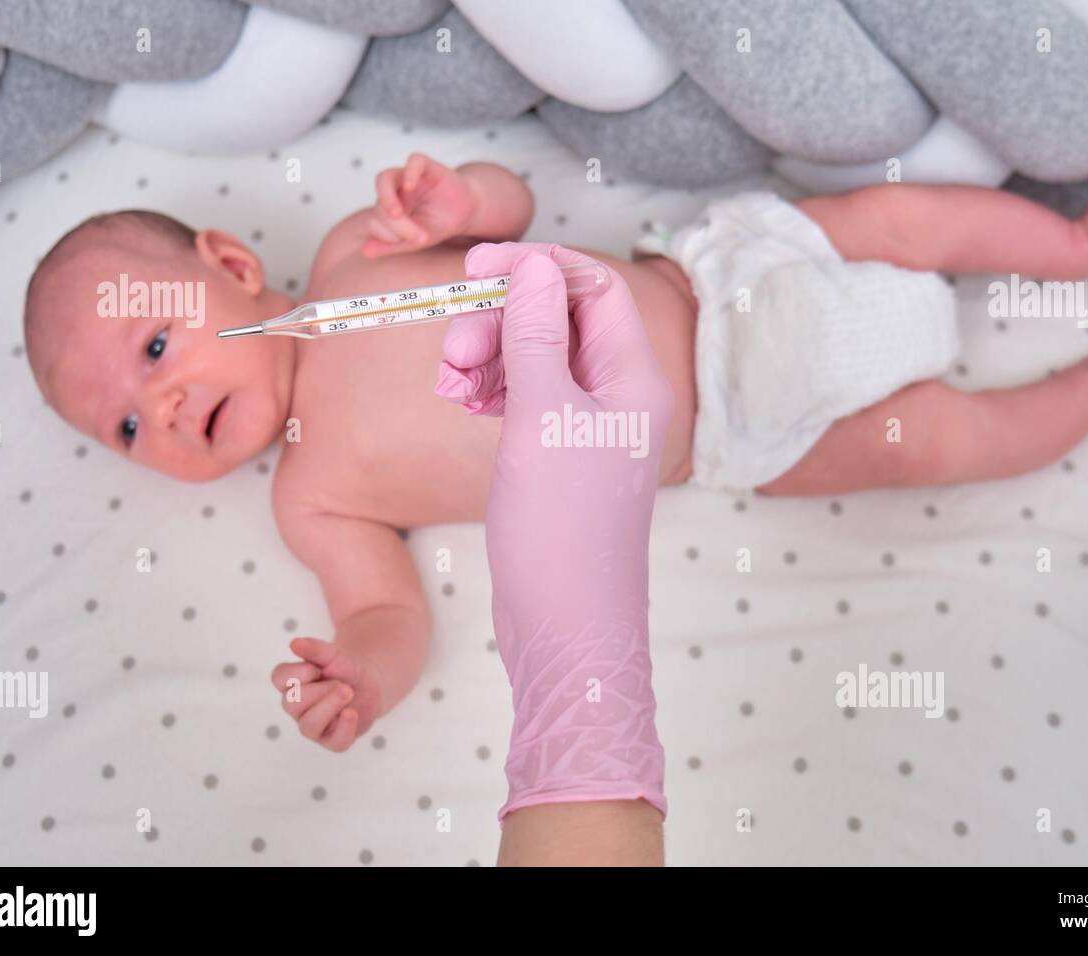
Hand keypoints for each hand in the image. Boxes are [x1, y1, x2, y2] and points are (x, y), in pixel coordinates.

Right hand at [269, 637, 382, 751]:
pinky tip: (352, 713)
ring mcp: (314, 725)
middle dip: (319, 690)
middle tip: (340, 682)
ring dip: (330, 706)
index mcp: (292, 684)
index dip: (298, 672)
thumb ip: (316, 649)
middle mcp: (298, 708)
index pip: (279, 679)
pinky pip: (335, 743)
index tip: (316, 667)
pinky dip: (345, 728)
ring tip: (348, 692)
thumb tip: (294, 643)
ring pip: (309, 726)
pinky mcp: (334, 739)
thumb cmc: (345, 669)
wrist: (371, 682)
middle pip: (292, 703)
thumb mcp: (334, 654)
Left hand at [363, 153, 476, 256]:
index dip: (387, 233)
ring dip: (386, 197)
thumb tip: (365, 251)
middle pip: (380, 203)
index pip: (376, 219)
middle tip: (415, 236)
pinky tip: (411, 187)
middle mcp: (395, 192)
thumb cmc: (439, 223)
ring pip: (385, 178)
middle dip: (394, 223)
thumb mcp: (416, 240)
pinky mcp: (427, 167)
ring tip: (396, 213)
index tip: (411, 243)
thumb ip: (390, 244)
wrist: (466, 211)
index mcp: (389, 210)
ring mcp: (409, 178)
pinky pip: (413, 161)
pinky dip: (409, 172)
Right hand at [435, 242, 673, 818]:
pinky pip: (527, 398)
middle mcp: (620, 396)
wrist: (567, 627)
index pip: (593, 288)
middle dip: (503, 318)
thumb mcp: (543, 418)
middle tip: (454, 347)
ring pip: (537, 358)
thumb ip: (535, 336)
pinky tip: (462, 399)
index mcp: (634, 378)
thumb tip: (537, 268)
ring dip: (491, 354)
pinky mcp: (562, 456)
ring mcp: (591, 428)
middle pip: (561, 320)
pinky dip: (493, 388)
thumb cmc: (563, 529)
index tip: (477, 266)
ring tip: (453, 382)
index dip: (538, 266)